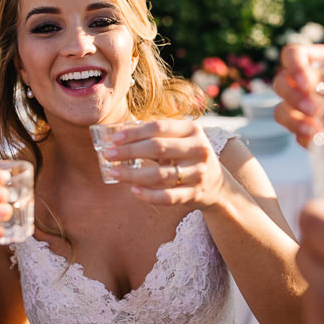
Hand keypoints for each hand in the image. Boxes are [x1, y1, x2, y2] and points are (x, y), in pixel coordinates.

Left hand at [101, 119, 228, 207]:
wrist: (216, 184)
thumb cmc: (187, 156)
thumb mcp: (178, 140)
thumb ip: (154, 135)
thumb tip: (117, 133)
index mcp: (192, 130)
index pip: (159, 127)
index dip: (134, 133)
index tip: (114, 139)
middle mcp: (199, 149)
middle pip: (158, 148)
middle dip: (129, 151)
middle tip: (108, 154)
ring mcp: (198, 172)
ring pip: (161, 175)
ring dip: (133, 175)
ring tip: (113, 173)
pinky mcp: (194, 193)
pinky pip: (168, 197)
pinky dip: (149, 195)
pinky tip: (133, 191)